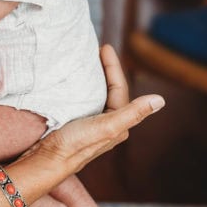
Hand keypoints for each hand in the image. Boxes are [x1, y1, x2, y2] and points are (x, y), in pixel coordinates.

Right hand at [28, 45, 163, 173]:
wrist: (45, 159)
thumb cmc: (75, 145)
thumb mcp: (106, 127)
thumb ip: (132, 113)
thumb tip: (160, 100)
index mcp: (118, 124)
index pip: (119, 88)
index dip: (113, 66)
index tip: (104, 46)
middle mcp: (106, 123)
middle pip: (109, 89)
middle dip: (105, 69)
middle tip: (96, 50)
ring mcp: (89, 122)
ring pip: (95, 93)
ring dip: (92, 77)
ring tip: (85, 60)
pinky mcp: (73, 120)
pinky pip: (81, 97)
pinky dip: (79, 85)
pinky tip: (71, 78)